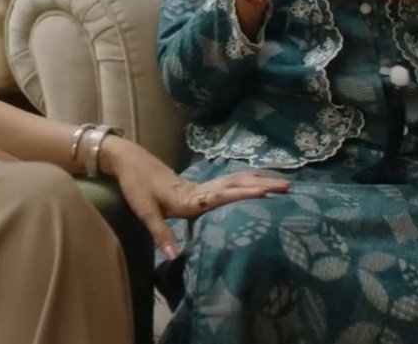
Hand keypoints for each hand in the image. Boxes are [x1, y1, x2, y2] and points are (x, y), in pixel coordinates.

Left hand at [99, 138, 288, 260]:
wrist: (129, 161)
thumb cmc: (136, 186)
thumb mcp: (144, 211)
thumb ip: (161, 234)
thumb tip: (175, 257)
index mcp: (188, 198)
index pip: (221, 196)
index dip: (243, 195)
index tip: (267, 194)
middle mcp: (199, 190)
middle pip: (235, 185)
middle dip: (262, 185)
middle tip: (288, 187)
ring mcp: (200, 185)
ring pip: (233, 180)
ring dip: (257, 180)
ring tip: (282, 182)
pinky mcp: (198, 185)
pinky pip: (227, 181)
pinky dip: (245, 179)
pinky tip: (256, 179)